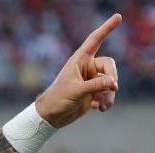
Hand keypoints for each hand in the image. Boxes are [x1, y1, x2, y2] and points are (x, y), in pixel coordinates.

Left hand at [36, 13, 120, 127]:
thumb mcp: (76, 91)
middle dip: (112, 78)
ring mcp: (91, 80)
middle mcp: (87, 67)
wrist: (51, 117)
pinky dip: (106, 101)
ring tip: (100, 105)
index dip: (106, 28)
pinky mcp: (94, 92)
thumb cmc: (57, 99)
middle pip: (109, 66)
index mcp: (79, 60)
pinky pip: (108, 93)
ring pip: (110, 82)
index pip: (95, 40)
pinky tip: (98, 109)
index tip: (118, 17)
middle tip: (112, 88)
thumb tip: (114, 83)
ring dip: (108, 94)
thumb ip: (95, 86)